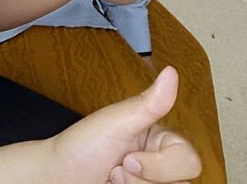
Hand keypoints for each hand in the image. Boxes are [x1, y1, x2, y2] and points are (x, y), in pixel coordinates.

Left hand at [45, 67, 200, 183]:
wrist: (57, 177)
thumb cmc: (80, 148)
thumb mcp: (115, 123)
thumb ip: (148, 104)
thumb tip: (171, 72)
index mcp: (160, 141)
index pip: (189, 160)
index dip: (161, 165)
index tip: (129, 157)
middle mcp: (160, 165)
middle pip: (184, 183)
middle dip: (145, 179)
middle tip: (117, 168)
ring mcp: (151, 183)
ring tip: (112, 179)